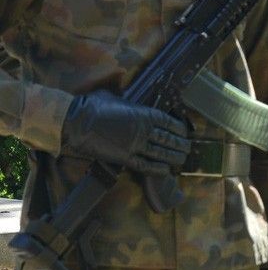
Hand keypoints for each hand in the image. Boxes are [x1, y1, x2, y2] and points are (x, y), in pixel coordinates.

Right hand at [60, 90, 189, 175]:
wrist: (77, 121)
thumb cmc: (95, 106)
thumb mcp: (118, 99)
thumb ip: (129, 104)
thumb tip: (130, 104)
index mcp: (144, 114)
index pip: (169, 122)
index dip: (179, 129)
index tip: (185, 133)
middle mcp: (144, 130)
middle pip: (168, 139)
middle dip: (180, 144)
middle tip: (188, 148)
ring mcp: (135, 145)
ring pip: (161, 153)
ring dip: (174, 157)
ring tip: (182, 159)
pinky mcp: (124, 158)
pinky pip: (145, 165)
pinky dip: (157, 169)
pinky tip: (166, 170)